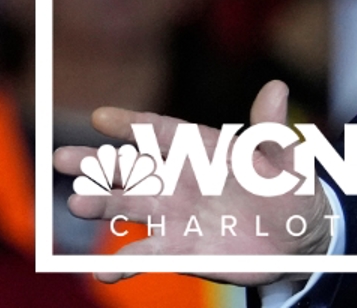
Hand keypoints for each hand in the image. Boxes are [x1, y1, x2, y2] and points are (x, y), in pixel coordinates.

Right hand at [52, 80, 331, 284]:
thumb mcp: (285, 157)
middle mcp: (178, 181)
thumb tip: (277, 86)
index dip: (133, 124)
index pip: (162, 132)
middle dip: (97, 163)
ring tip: (76, 203)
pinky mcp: (178, 249)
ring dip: (102, 206)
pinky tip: (103, 270)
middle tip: (60, 159)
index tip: (102, 117)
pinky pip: (145, 254)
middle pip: (131, 168)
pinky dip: (124, 262)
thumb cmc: (287, 187)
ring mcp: (173, 216)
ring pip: (129, 207)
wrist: (296, 234)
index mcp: (201, 150)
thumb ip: (271, 128)